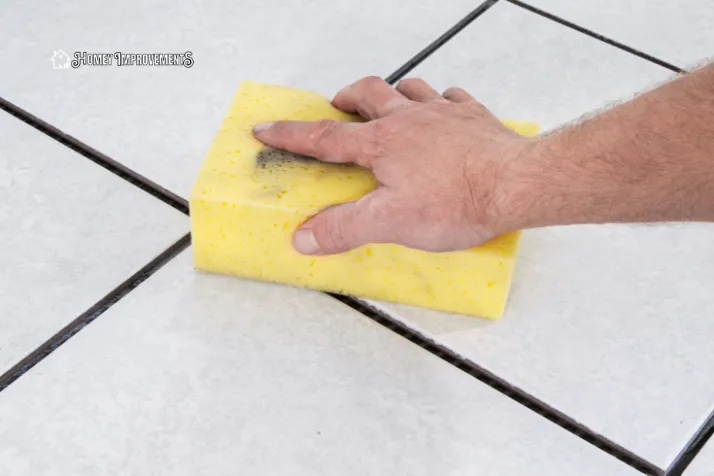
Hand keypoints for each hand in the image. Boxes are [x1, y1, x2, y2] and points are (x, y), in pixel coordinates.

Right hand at [253, 76, 535, 254]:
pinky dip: (440, 101)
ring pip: (410, 87)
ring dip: (392, 93)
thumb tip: (304, 236)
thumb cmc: (457, 201)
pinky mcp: (474, 117)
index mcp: (382, 143)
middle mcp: (409, 119)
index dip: (292, 135)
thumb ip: (344, 228)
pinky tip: (442, 111)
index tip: (267, 129)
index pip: (325, 137)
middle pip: (368, 95)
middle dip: (346, 98)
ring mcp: (444, 113)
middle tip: (337, 106)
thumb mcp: (390, 223)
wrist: (518, 183)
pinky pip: (452, 97)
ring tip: (387, 105)